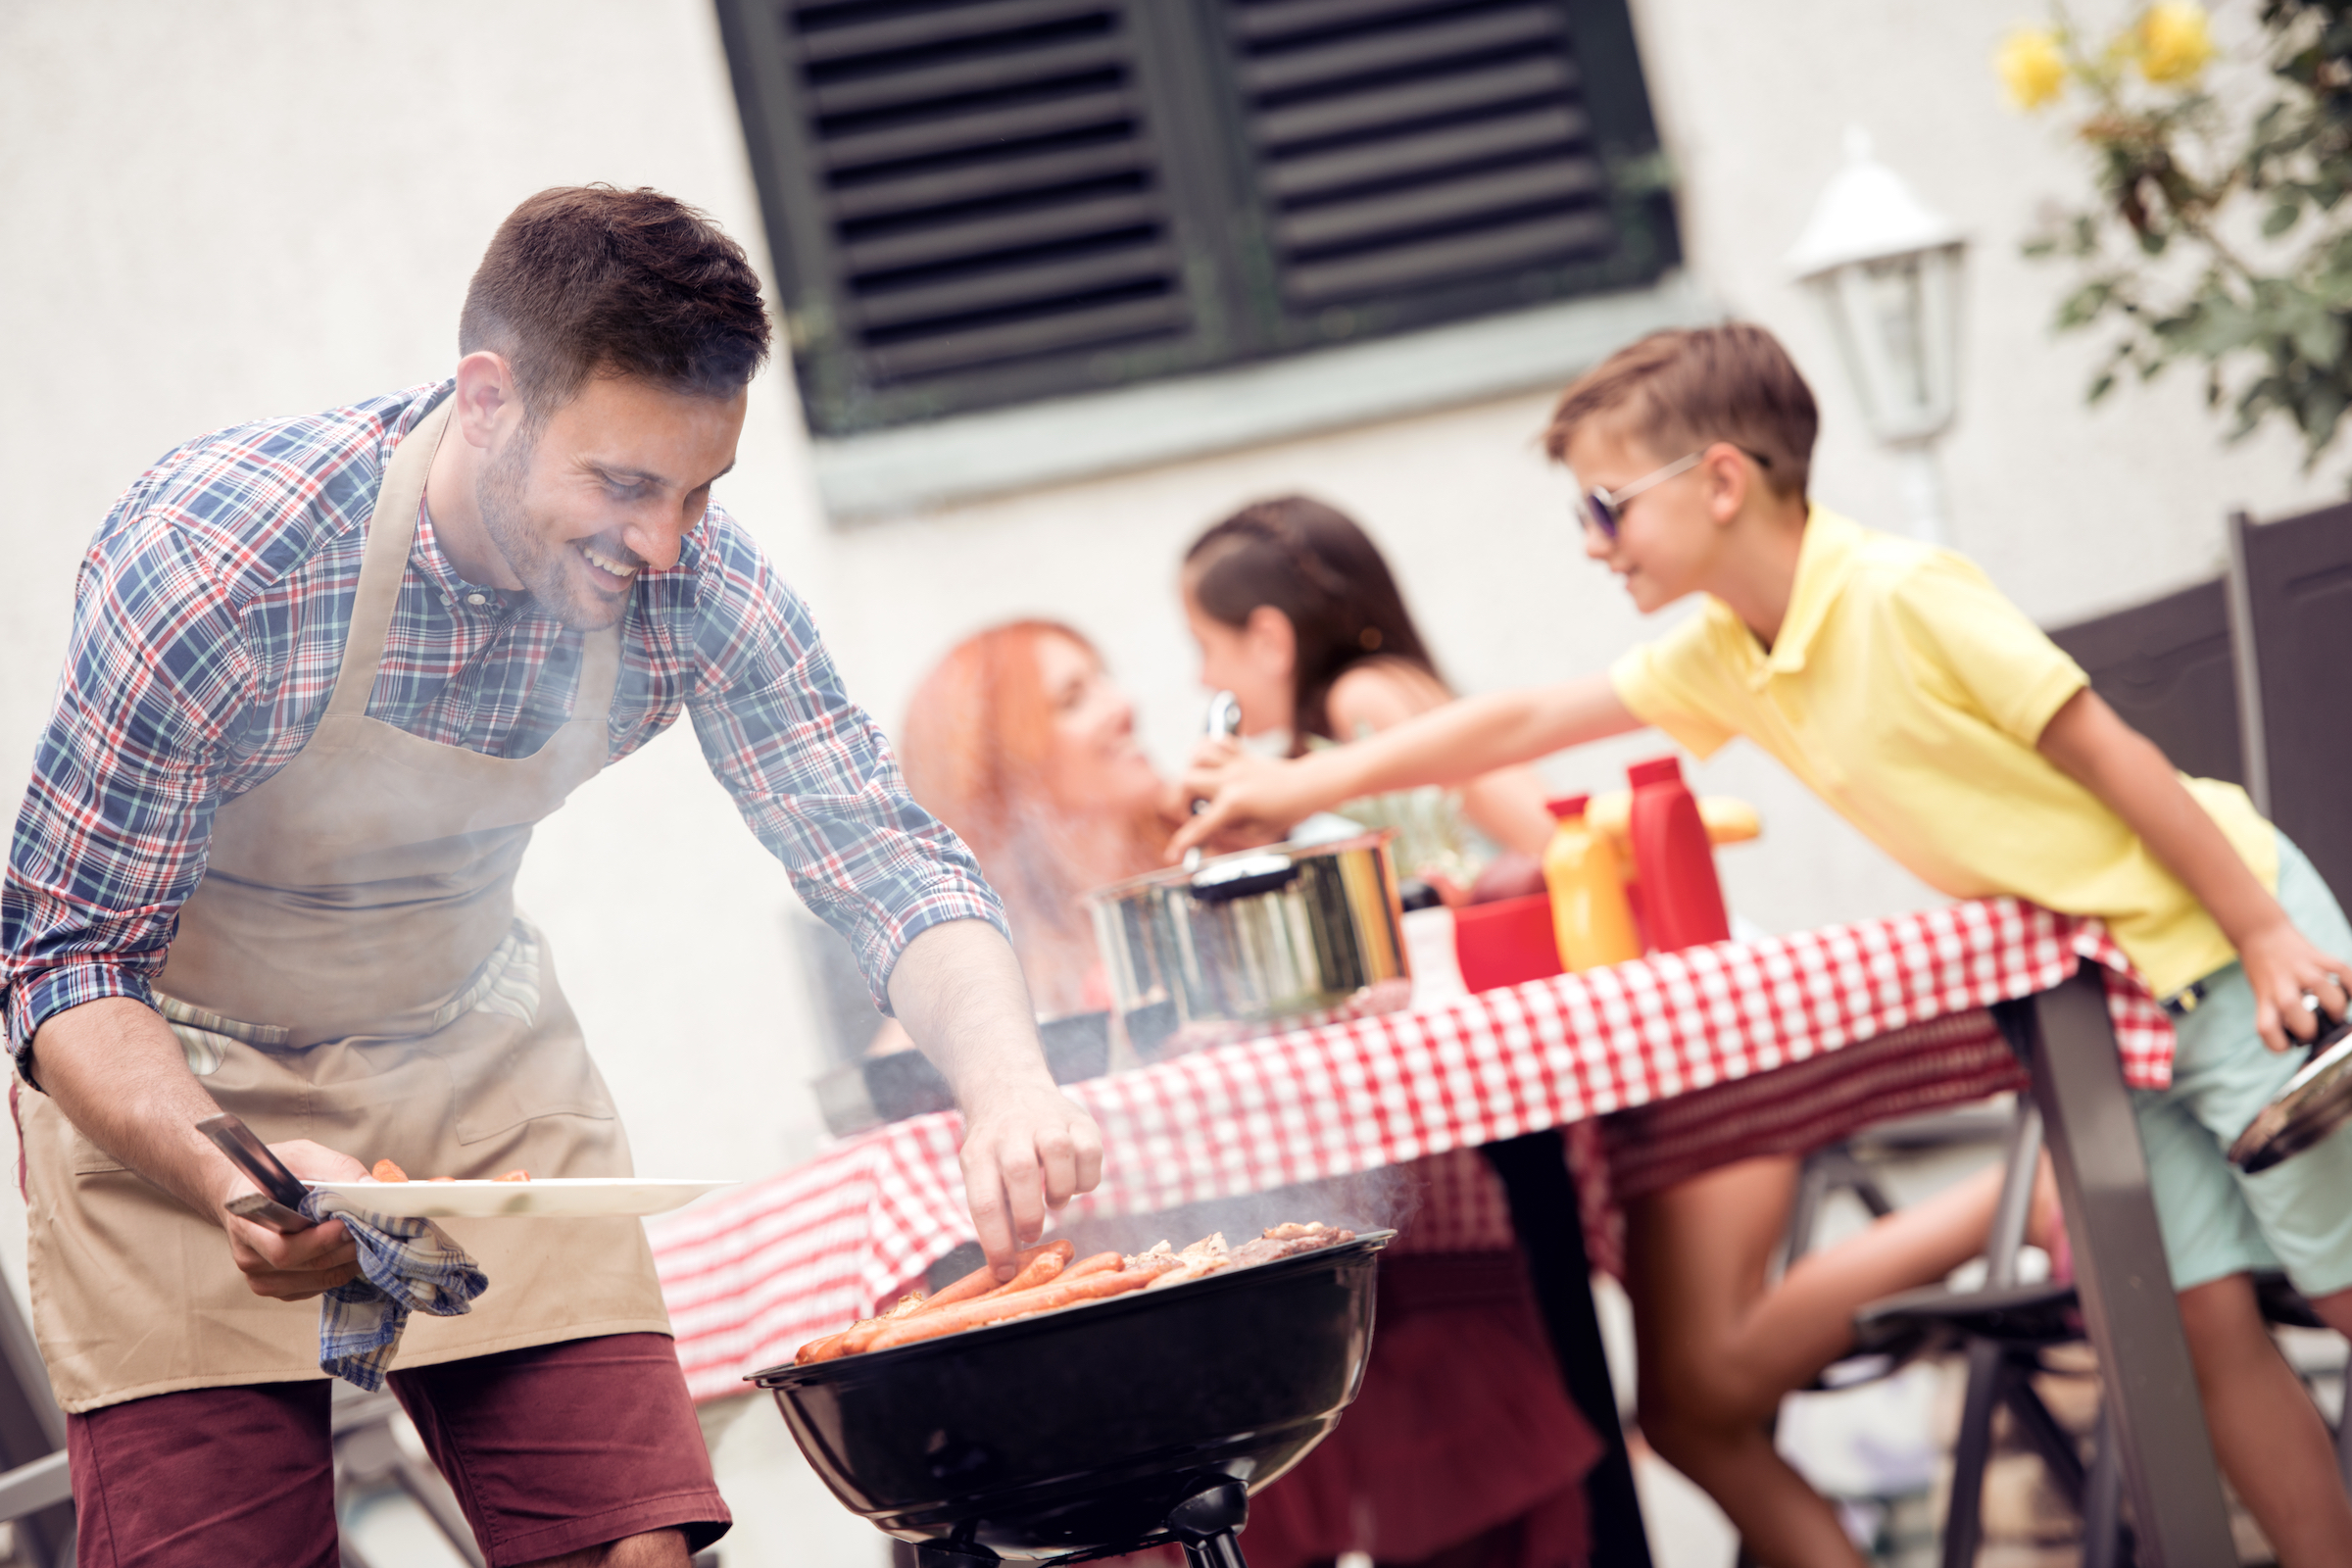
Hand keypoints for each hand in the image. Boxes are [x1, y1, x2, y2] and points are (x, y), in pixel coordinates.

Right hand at [216, 1138, 365, 1301]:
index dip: (322, 1240)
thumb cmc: (275, 1171)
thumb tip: (373, 1187)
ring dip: (348, 1261)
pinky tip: (348, 1250)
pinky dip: (340, 1270)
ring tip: (366, 1237)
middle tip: (371, 1229)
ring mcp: (261, 1278)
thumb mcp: (303, 1156)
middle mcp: (249, 1257)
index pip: (284, 1249)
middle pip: (307, 1265)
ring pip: (318, 1280)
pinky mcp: (277, 1288)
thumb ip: (336, 1169)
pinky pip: (317, 1287)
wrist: (248, 1191)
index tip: (349, 1224)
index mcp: (247, 1223)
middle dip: (346, 1248)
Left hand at [956, 1076, 1103, 1277]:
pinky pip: (1091, 1151)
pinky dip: (1086, 1177)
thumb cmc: (994, 1149)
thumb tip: (1007, 1268)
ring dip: (1060, 1190)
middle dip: (1030, 1213)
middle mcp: (1011, 1133)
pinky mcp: (1078, 1119)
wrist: (1007, 1088)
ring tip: (1053, 1200)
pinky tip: (1073, 1179)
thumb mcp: (979, 1170)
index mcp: (979, 1152)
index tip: (1005, 1271)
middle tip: (1031, 1233)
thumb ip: (994, 1210)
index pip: (984, 1202)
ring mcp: (1046, 1121)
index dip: (996, 1243)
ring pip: (1060, 1153)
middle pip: (1020, 1171)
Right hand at [1168, 745, 1314, 860]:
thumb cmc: (1284, 811)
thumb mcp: (1255, 830)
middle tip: (1193, 809)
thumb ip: (1228, 827)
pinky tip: (1210, 761)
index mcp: (1235, 804)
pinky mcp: (1242, 754)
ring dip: (1192, 767)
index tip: (1173, 856)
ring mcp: (1236, 764)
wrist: (1306, 787)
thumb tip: (1207, 822)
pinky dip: (1208, 747)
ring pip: (1199, 755)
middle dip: (1182, 797)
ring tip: (1200, 780)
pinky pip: (1217, 741)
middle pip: (1187, 780)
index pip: (1201, 825)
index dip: (1184, 843)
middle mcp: (1231, 781)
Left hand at [2234, 919, 2351, 1052]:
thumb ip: (2281, 1014)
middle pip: (2292, 1007)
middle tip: (2317, 1029)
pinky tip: (2349, 992)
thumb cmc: (2264, 972)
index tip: (2287, 1044)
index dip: (2278, 1044)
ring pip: (2320, 985)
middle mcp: (2279, 982)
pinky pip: (2341, 969)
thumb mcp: (2263, 994)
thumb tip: (2313, 1037)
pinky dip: (2351, 984)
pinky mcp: (2316, 955)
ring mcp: (2299, 967)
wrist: (2260, 933)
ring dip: (2335, 1005)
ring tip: (2335, 1011)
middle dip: (2310, 1027)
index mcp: (2264, 997)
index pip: (2266, 1027)